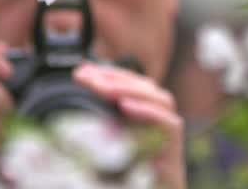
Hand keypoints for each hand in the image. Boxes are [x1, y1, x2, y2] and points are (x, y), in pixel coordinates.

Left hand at [74, 63, 185, 188]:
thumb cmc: (130, 180)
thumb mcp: (106, 150)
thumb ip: (97, 129)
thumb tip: (72, 106)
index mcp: (144, 118)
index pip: (131, 85)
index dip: (109, 74)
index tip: (82, 70)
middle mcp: (160, 122)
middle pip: (145, 87)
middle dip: (115, 78)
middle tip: (86, 76)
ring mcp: (170, 135)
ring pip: (161, 100)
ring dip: (130, 90)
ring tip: (102, 88)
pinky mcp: (175, 151)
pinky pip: (169, 124)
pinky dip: (149, 113)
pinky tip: (126, 107)